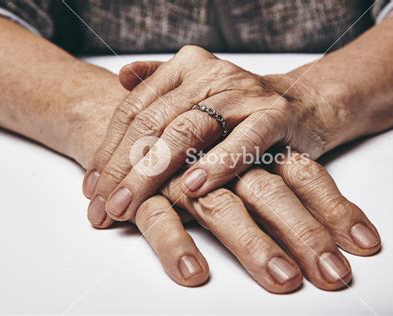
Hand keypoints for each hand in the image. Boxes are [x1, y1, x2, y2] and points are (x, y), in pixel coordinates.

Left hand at [83, 45, 335, 222]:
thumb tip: (120, 78)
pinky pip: (242, 140)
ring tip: (130, 204)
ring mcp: (243, 93)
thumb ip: (159, 84)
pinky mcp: (275, 116)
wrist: (300, 104)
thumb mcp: (198, 92)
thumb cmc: (240, 109)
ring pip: (189, 130)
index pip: (135, 110)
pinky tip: (192, 188)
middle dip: (124, 169)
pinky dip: (217, 164)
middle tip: (104, 207)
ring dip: (156, 171)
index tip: (92, 189)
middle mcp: (211, 74)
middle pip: (155, 123)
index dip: (109, 150)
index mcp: (186, 67)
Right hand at [127, 152, 380, 292]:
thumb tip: (349, 226)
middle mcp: (226, 158)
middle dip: (304, 233)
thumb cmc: (206, 137)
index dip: (335, 208)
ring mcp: (186, 173)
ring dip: (254, 245)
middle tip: (333, 274)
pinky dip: (176, 245)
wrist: (150, 114)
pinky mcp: (151, 191)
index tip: (365, 244)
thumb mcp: (246, 148)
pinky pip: (159, 219)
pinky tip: (194, 273)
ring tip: (284, 280)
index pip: (302, 174)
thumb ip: (289, 175)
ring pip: (222, 209)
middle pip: (271, 193)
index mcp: (255, 144)